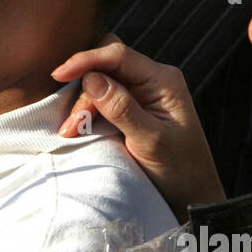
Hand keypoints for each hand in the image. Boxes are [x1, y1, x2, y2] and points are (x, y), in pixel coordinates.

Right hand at [53, 34, 224, 219]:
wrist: (192, 196)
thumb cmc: (179, 171)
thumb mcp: (150, 140)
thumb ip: (121, 108)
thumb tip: (91, 78)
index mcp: (163, 80)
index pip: (118, 54)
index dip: (86, 60)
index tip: (59, 75)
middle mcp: (152, 80)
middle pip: (106, 65)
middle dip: (84, 88)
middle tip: (73, 124)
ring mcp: (142, 93)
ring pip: (100, 83)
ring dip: (83, 105)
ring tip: (72, 133)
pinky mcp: (132, 108)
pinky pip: (103, 99)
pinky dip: (88, 113)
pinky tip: (79, 130)